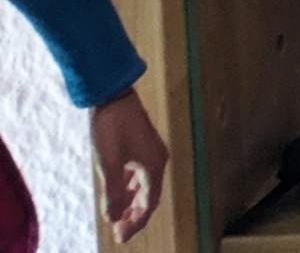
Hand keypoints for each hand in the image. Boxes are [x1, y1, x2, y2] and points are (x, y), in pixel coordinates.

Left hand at [90, 89, 166, 240]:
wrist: (114, 95)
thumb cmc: (112, 127)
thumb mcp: (108, 163)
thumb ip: (112, 192)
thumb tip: (112, 216)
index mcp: (153, 166)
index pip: (149, 203)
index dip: (136, 222)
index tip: (121, 236)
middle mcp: (157, 160)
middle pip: (149, 196)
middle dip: (135, 215)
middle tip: (119, 232)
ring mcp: (151, 152)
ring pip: (144, 186)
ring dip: (132, 203)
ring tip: (118, 217)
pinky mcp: (142, 146)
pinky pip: (140, 175)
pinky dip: (131, 188)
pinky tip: (119, 194)